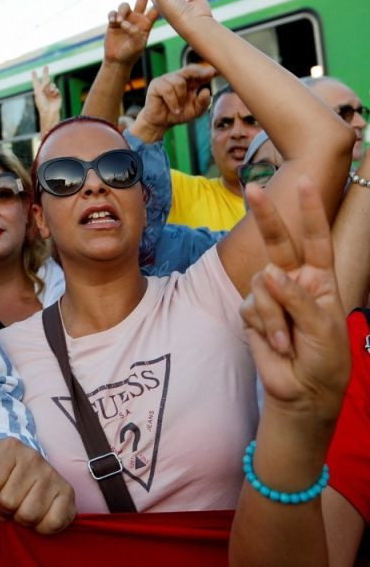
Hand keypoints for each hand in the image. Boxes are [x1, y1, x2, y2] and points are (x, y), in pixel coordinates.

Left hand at [0, 438, 74, 534]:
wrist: (19, 474)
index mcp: (8, 447)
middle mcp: (33, 456)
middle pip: (9, 502)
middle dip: (2, 509)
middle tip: (4, 502)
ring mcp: (53, 474)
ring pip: (29, 515)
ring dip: (19, 519)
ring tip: (18, 507)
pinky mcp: (68, 493)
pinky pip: (52, 523)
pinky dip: (40, 527)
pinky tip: (36, 514)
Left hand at [30, 67, 61, 131]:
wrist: (49, 113)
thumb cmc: (42, 104)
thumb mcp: (39, 93)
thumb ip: (42, 84)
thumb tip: (48, 78)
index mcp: (38, 92)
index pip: (36, 82)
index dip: (35, 77)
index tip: (33, 71)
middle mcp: (44, 92)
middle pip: (45, 80)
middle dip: (45, 73)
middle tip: (46, 66)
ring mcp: (51, 94)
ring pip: (52, 85)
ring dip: (52, 87)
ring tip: (51, 92)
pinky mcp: (57, 96)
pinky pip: (57, 89)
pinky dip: (55, 91)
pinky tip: (54, 95)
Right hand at [103, 0, 159, 65]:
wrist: (118, 60)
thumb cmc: (131, 54)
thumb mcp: (137, 46)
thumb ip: (135, 34)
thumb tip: (127, 24)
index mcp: (147, 23)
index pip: (155, 8)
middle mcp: (137, 18)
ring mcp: (125, 18)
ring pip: (125, 6)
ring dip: (122, 11)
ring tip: (119, 21)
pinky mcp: (114, 21)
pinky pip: (113, 12)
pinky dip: (112, 15)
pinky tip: (113, 21)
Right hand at [129, 63, 215, 141]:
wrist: (161, 123)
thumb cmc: (178, 114)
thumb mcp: (195, 111)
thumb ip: (203, 103)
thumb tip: (207, 91)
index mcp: (190, 82)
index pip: (199, 72)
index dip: (208, 71)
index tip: (218, 71)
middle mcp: (178, 77)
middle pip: (190, 69)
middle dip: (200, 72)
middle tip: (210, 74)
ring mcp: (166, 79)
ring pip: (179, 82)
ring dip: (181, 97)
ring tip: (179, 107)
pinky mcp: (156, 85)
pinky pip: (168, 89)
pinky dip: (173, 101)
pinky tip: (174, 109)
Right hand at [239, 180, 350, 421]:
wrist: (303, 392)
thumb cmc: (326, 359)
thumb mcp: (324, 327)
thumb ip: (297, 298)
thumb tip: (268, 273)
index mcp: (321, 280)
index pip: (317, 240)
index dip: (311, 212)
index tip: (305, 183)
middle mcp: (294, 281)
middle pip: (278, 243)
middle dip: (267, 217)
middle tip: (253, 189)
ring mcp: (270, 296)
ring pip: (259, 287)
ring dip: (272, 315)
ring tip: (287, 342)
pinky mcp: (251, 313)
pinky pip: (249, 308)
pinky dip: (263, 326)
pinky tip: (275, 343)